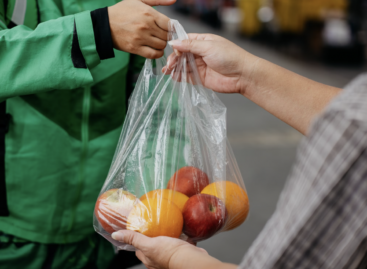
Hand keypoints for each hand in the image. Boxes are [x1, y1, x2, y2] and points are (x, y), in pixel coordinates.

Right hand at [108, 0, 174, 58]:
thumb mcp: (139, 0)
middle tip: (161, 35)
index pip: (170, 24)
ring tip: (156, 41)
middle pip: (166, 36)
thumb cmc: (123, 11)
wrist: (104, 24)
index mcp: (148, 13)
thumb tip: (174, 0)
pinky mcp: (135, 48)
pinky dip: (157, 54)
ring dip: (161, 45)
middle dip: (166, 36)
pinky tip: (155, 49)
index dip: (171, 28)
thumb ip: (158, 1)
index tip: (168, 29)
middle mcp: (146, 26)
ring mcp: (140, 38)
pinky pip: (153, 55)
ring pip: (161, 46)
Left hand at [111, 230, 231, 268]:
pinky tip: (180, 227)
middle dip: (152, 237)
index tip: (138, 231)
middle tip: (153, 226)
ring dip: (167, 236)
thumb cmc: (169, 253)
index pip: (139, 250)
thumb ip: (133, 239)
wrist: (190, 258)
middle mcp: (159, 260)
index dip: (137, 241)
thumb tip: (116, 235)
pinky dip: (180, 235)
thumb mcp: (148, 244)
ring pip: (167, 244)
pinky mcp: (182, 251)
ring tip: (168, 225)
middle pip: (152, 247)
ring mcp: (171, 257)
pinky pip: (180, 242)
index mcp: (149, 259)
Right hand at [163, 34, 259, 93]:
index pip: (185, 41)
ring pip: (183, 66)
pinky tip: (174, 77)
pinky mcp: (201, 78)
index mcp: (203, 42)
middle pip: (182, 55)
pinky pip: (187, 77)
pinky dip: (180, 77)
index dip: (177, 46)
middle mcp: (201, 53)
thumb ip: (190, 46)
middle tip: (169, 65)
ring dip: (175, 68)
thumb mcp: (208, 47)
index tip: (173, 51)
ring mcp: (200, 66)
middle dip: (174, 59)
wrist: (243, 75)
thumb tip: (173, 42)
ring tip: (167, 71)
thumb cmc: (230, 57)